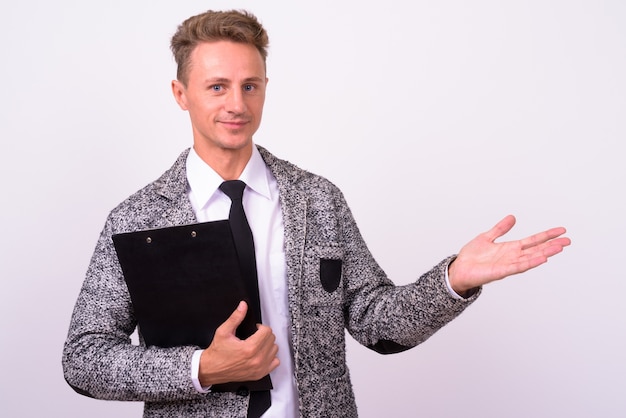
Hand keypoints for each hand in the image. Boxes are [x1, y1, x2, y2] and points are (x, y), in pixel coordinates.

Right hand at [198, 301, 278, 386]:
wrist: (211, 369)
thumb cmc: (217, 353)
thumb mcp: (224, 332)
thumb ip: (236, 317)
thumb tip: (243, 306)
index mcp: (249, 348)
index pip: (267, 331)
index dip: (261, 327)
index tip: (255, 329)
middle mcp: (256, 359)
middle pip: (272, 339)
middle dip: (264, 334)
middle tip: (255, 336)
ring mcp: (259, 368)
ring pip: (274, 350)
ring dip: (268, 345)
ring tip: (257, 344)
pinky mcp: (259, 374)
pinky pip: (275, 362)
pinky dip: (270, 357)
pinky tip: (261, 354)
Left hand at [448, 215, 570, 294]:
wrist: (459, 269)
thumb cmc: (471, 256)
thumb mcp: (487, 237)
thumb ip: (500, 229)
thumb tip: (512, 217)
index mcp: (510, 248)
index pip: (533, 240)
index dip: (546, 235)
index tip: (561, 231)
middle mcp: (512, 257)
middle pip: (536, 250)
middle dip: (552, 245)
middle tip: (568, 241)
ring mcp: (508, 265)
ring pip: (531, 258)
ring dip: (545, 253)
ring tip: (559, 248)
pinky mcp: (501, 272)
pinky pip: (518, 267)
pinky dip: (530, 263)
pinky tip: (542, 259)